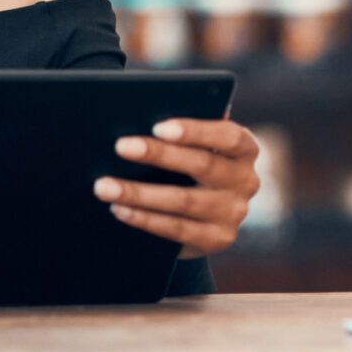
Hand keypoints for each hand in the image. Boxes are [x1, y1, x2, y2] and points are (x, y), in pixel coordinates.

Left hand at [94, 117, 261, 256]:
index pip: (227, 136)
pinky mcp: (217, 239)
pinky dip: (144, 219)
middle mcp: (246, 180)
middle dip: (158, 155)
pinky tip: (119, 209)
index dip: (195, 130)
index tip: (159, 126)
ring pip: (184, 200)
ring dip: (139, 193)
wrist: (202, 215)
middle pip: (203, 165)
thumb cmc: (191, 164)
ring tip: (105, 185)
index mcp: (245, 149)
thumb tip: (147, 112)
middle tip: (121, 146)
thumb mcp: (196, 145)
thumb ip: (185, 131)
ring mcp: (233, 213)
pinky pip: (176, 229)